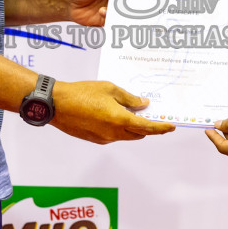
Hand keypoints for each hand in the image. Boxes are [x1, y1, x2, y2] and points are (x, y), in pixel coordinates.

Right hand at [52, 81, 174, 143]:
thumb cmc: (81, 93)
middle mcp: (114, 133)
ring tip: (128, 111)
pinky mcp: (95, 140)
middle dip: (147, 127)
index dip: (161, 128)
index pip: (147, 128)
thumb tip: (143, 104)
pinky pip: (113, 136)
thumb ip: (129, 98)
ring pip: (125, 136)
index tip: (170, 127)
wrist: (56, 104)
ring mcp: (104, 138)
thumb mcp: (110, 89)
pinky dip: (118, 128)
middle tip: (150, 115)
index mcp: (120, 120)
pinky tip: (111, 115)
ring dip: (131, 128)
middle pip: (138, 134)